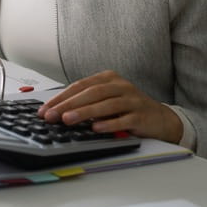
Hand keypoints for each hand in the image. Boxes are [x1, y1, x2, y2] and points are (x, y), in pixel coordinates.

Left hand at [37, 70, 183, 143]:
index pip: (79, 86)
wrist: (161, 119)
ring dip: (84, 112)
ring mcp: (132, 99)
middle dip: (68, 105)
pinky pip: (123, 119)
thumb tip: (57, 112)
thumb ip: (86, 102)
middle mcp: (120, 86)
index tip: (45, 109)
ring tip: (67, 120)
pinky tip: (95, 128)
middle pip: (90, 93)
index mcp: (108, 78)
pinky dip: (108, 123)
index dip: (61, 97)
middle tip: (51, 116)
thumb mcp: (106, 100)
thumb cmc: (128, 109)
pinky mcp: (141, 115)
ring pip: (105, 104)